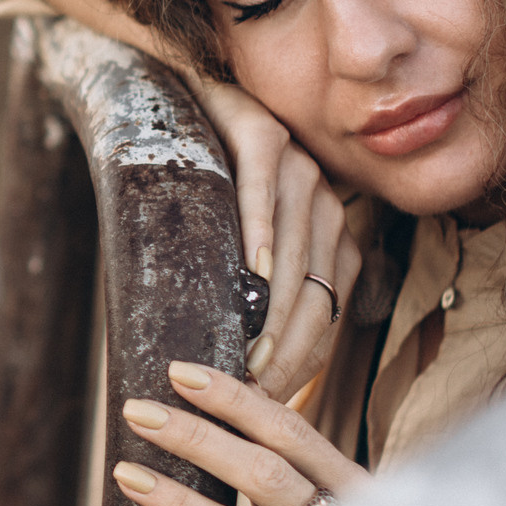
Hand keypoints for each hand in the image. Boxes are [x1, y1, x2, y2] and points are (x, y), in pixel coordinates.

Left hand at [116, 361, 461, 505]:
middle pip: (262, 473)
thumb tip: (236, 418)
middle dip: (196, 436)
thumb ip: (303, 479)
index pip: (292, 432)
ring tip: (124, 471)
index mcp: (359, 494)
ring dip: (176, 496)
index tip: (179, 372)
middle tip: (137, 409)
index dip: (235, 399)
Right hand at [190, 80, 359, 402]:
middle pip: (315, 289)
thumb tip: (242, 387)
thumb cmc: (197, 193)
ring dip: (273, 309)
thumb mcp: (228, 254)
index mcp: (330, 235)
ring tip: (246, 356)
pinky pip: (263, 186)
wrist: (174, 101)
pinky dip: (259, 230)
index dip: (303, 361)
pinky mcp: (264, 131)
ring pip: (296, 248)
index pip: (328, 312)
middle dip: (286, 349)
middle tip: (253, 395)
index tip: (269, 404)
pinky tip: (249, 269)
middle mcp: (326, 200)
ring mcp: (299, 164)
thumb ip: (248, 303)